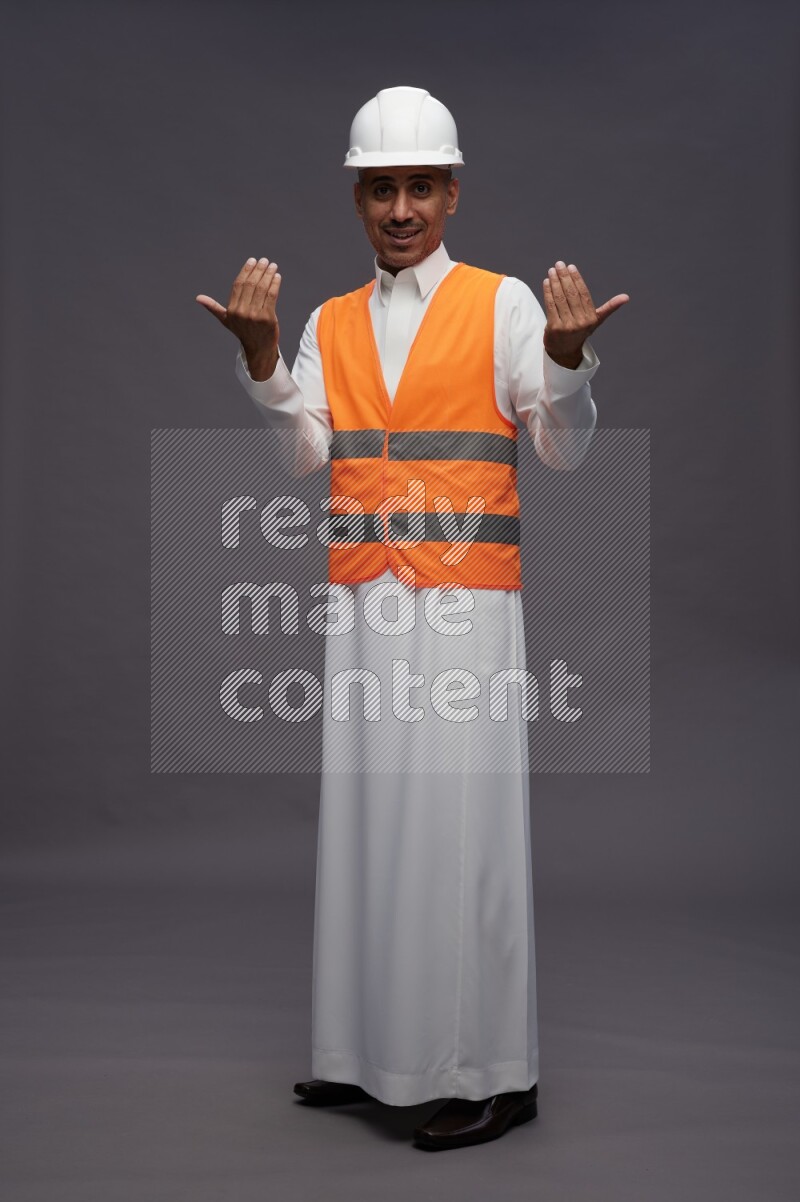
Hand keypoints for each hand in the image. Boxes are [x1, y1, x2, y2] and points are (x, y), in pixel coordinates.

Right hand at [196, 257, 281, 380]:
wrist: (258, 349)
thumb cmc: (242, 332)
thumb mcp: (226, 320)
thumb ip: (213, 307)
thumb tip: (198, 298)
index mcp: (231, 310)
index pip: (238, 285)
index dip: (246, 271)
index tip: (252, 260)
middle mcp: (242, 312)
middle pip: (251, 284)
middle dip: (258, 270)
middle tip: (264, 260)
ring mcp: (255, 315)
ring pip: (262, 289)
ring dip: (268, 274)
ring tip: (272, 266)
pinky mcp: (268, 318)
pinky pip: (271, 296)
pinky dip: (275, 284)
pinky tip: (277, 277)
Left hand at [542, 260, 628, 369]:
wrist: (565, 351)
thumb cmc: (581, 332)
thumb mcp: (596, 320)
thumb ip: (609, 307)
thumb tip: (626, 297)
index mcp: (591, 318)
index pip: (583, 294)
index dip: (577, 279)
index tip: (571, 267)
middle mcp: (580, 322)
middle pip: (571, 294)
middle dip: (564, 277)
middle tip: (559, 265)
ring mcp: (567, 325)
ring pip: (560, 298)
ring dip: (555, 282)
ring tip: (552, 271)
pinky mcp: (554, 328)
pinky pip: (551, 306)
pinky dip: (548, 292)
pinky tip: (547, 282)